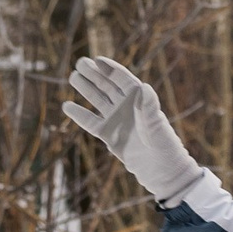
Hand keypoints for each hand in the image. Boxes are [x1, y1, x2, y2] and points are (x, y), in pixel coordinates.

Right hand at [60, 57, 204, 203]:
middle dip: (94, 74)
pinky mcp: (108, 135)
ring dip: (85, 88)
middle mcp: (127, 107)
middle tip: (80, 63)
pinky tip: (67, 106)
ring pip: (97, 100)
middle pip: (107, 86)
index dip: (111, 69)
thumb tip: (145, 87)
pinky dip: (80, 115)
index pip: (123, 80)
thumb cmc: (164, 147)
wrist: (162, 172)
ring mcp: (117, 120)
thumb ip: (148, 107)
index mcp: (141, 100)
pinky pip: (91, 122)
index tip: (97, 60)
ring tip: (73, 77)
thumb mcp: (156, 127)